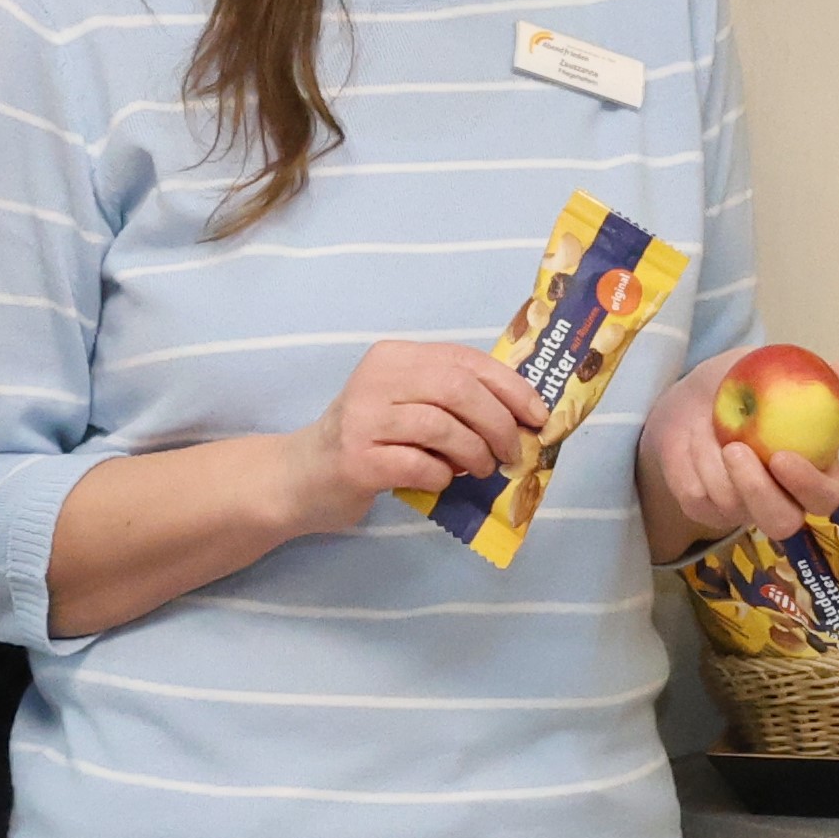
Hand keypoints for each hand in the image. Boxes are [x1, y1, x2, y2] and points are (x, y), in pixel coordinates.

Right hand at [287, 341, 549, 530]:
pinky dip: (442, 475)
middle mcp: (376, 379)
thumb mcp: (407, 404)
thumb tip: (521, 417)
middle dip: (498, 423)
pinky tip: (441, 481)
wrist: (301, 477)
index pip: (465, 360)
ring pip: (442, 426)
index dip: (510, 387)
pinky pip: (419, 464)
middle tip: (512, 452)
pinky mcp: (356, 459)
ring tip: (481, 470)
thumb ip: (452, 400)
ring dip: (474, 453)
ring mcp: (362, 418)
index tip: (537, 416)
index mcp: (395, 356)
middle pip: (457, 389)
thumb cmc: (368, 440)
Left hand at [643, 346, 838, 550]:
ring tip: (706, 421)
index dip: (807, 485)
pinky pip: (697, 499)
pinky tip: (690, 437)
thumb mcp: (787, 367)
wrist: (697, 394)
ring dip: (712, 458)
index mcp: (814, 473)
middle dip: (758, 492)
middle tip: (736, 450)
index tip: (782, 456)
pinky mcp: (705, 510)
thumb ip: (829, 377)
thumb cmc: (752, 384)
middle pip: (782, 524)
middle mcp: (782, 499)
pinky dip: (689, 462)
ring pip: (731, 507)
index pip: (825, 497)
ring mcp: (741, 510)